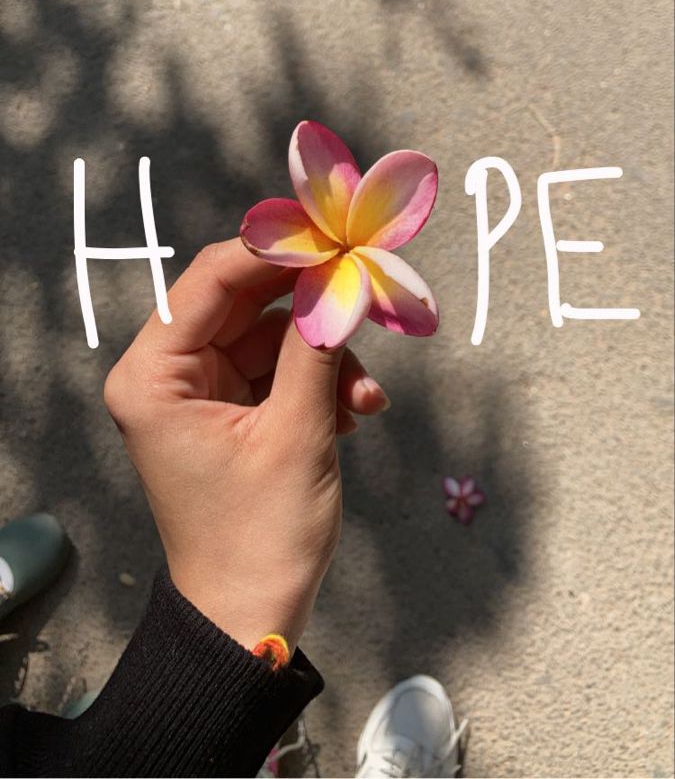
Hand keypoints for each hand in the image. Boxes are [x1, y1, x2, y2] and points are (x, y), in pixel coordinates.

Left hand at [104, 238, 389, 653]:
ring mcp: (200, 389)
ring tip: (365, 400)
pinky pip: (281, 368)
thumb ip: (317, 349)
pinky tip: (352, 416)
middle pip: (245, 301)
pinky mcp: (231, 408)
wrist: (252, 618)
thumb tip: (344, 279)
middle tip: (365, 292)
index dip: (274, 251)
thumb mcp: (296, 436)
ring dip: (325, 358)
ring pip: (273, 335)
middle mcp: (167, 373)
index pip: (211, 280)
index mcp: (153, 375)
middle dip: (310, 306)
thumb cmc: (258, 538)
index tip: (333, 235)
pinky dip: (319, 383)